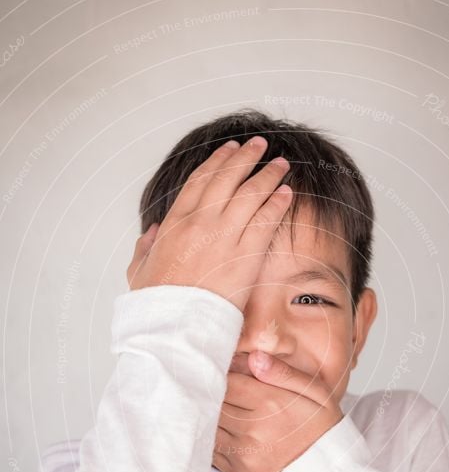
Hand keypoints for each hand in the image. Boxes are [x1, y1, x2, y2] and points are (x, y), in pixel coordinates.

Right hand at [126, 137, 292, 312]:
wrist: (174, 327)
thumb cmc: (156, 305)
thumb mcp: (139, 271)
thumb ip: (145, 246)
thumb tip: (151, 231)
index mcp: (174, 222)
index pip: (200, 180)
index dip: (218, 161)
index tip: (229, 149)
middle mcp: (200, 222)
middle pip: (228, 178)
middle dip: (246, 157)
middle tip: (259, 145)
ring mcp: (224, 237)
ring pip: (251, 193)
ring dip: (268, 174)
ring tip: (281, 163)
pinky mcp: (246, 255)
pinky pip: (266, 220)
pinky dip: (278, 203)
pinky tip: (287, 193)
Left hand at [213, 351, 343, 471]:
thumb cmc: (322, 431)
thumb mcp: (317, 394)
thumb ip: (285, 373)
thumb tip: (254, 357)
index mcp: (272, 404)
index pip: (229, 381)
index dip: (228, 375)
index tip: (235, 377)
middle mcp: (253, 428)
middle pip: (217, 402)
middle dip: (220, 395)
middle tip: (231, 394)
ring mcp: (243, 453)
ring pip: (212, 424)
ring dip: (216, 416)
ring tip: (232, 413)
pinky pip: (213, 448)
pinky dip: (216, 438)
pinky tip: (231, 433)